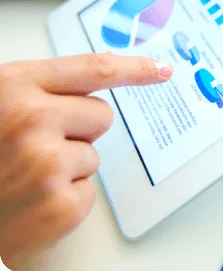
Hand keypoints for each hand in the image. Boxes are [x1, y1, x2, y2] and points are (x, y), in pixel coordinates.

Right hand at [0, 53, 172, 268]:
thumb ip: (45, 87)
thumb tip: (106, 65)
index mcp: (13, 86)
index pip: (94, 68)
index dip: (134, 68)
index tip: (161, 69)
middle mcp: (30, 119)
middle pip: (102, 114)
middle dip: (79, 130)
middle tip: (36, 148)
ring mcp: (46, 163)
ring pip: (94, 154)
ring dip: (68, 167)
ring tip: (24, 177)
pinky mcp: (59, 205)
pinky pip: (88, 190)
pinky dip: (66, 199)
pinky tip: (31, 202)